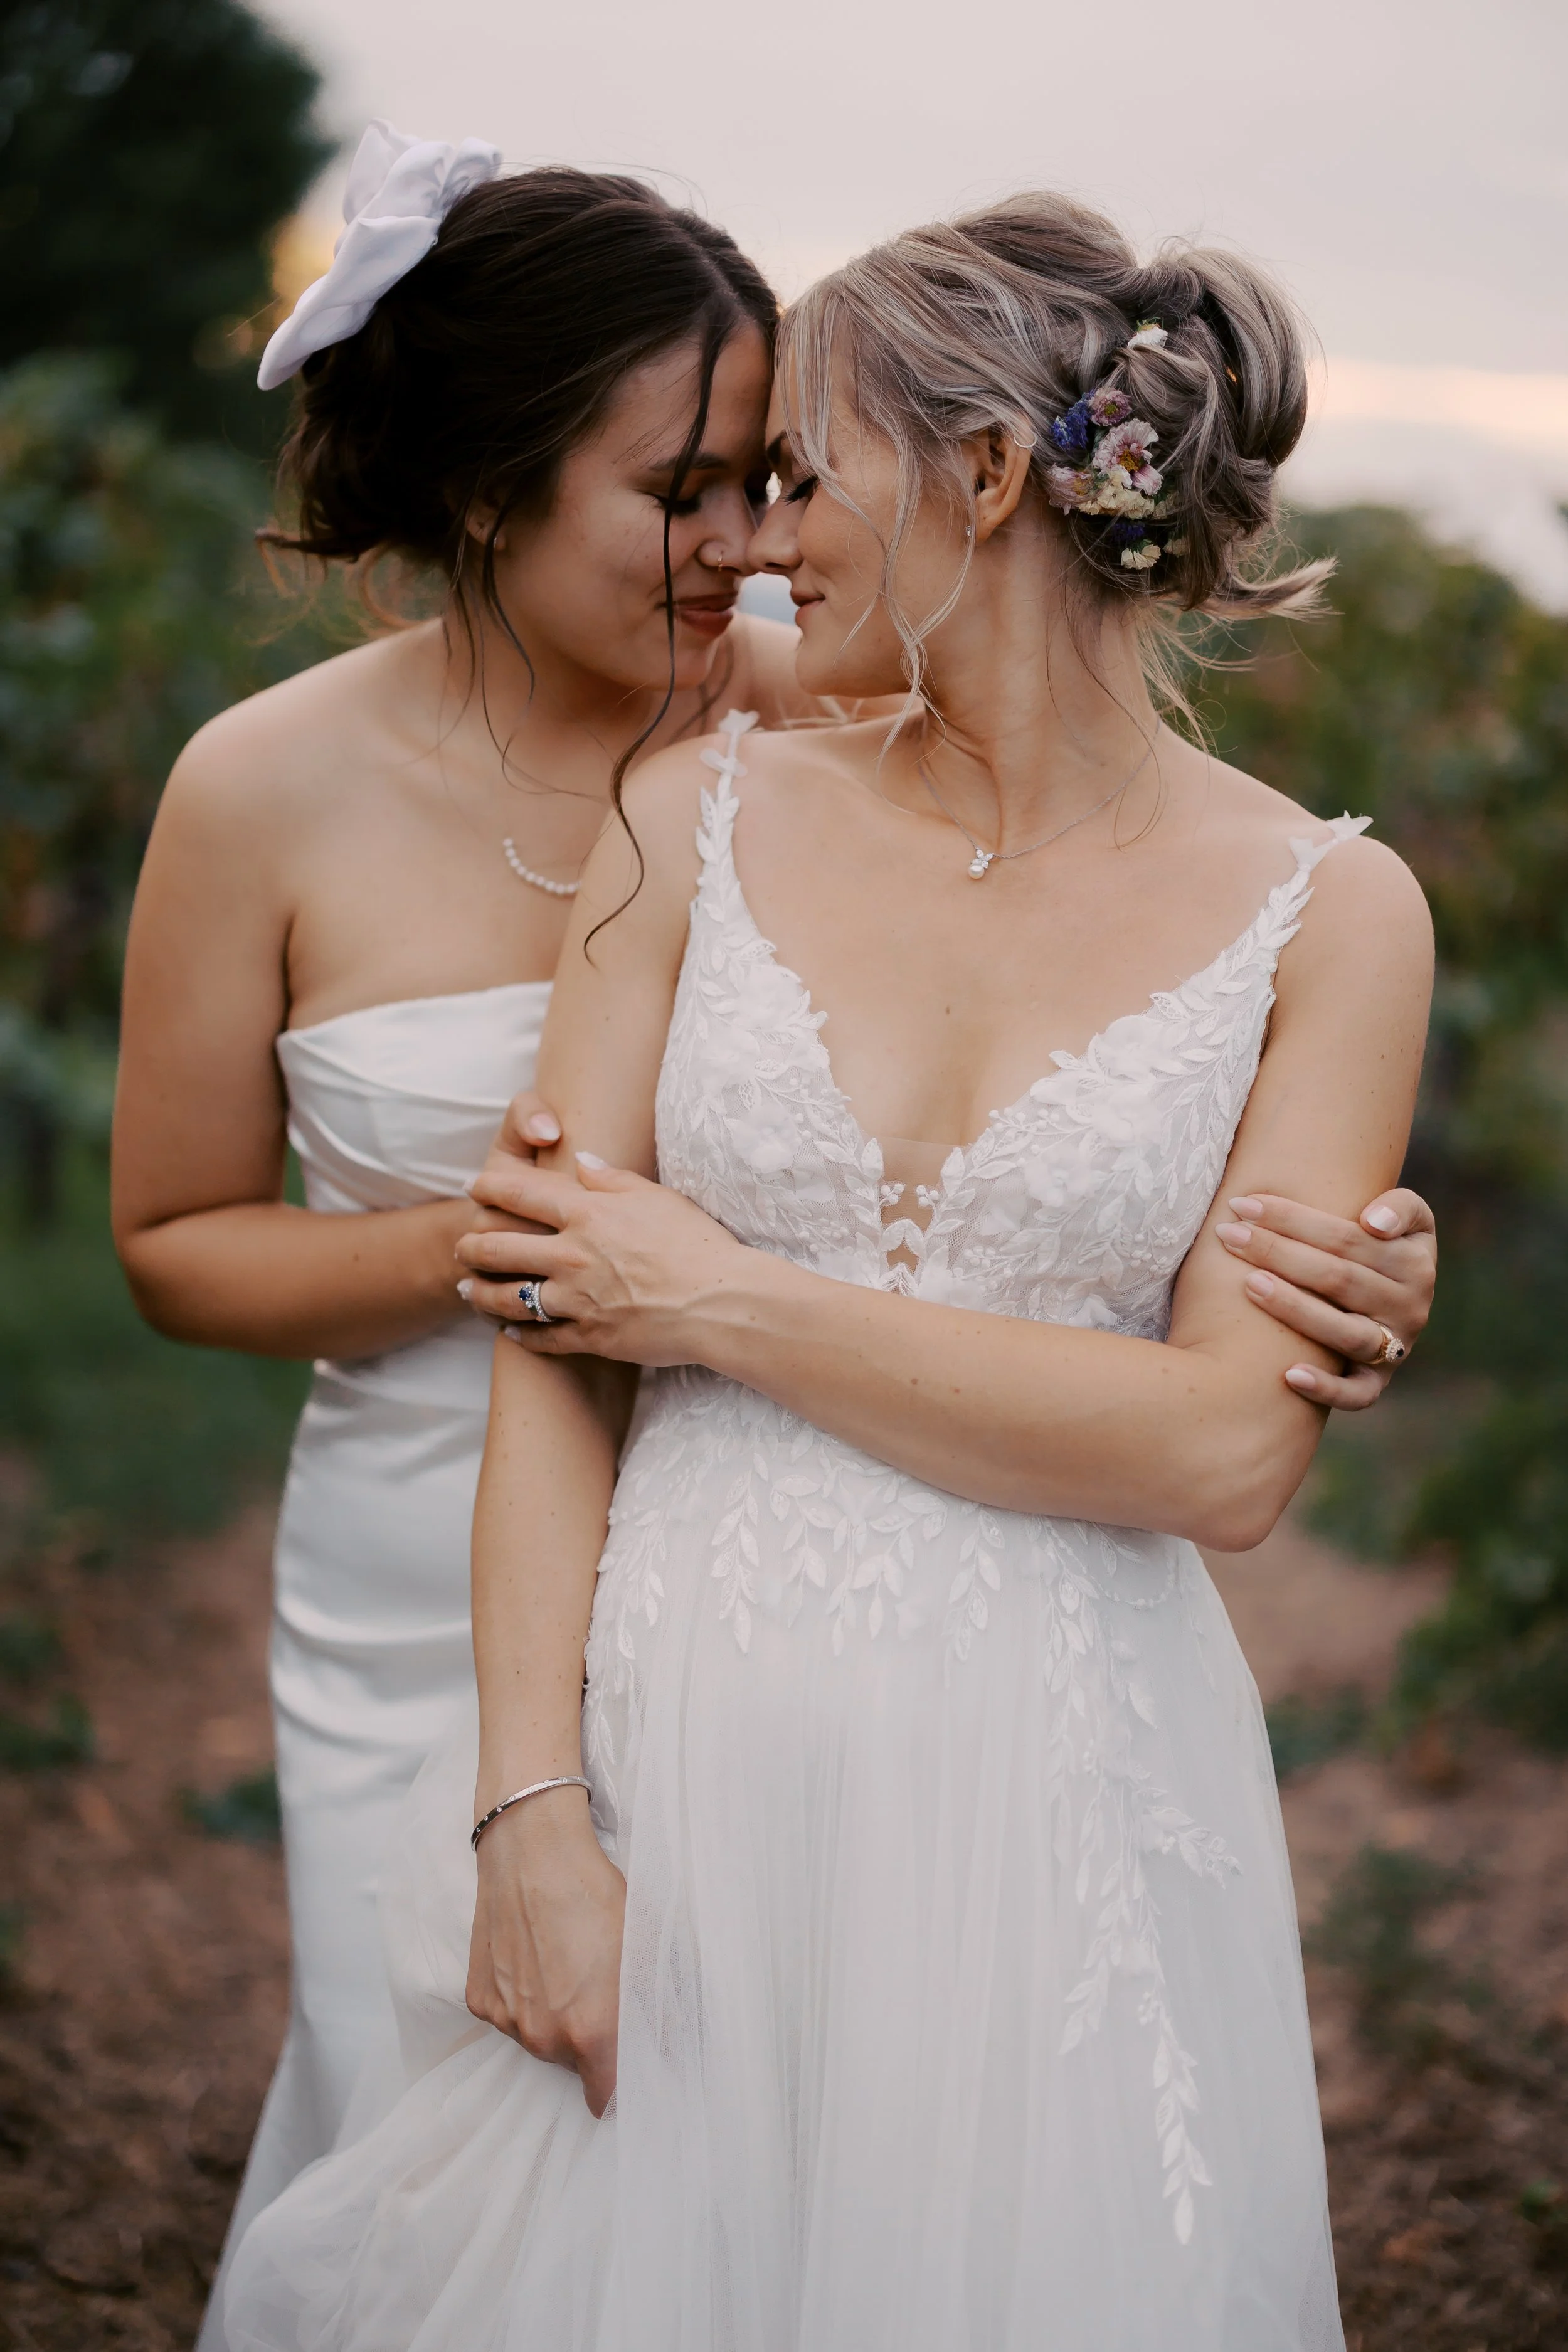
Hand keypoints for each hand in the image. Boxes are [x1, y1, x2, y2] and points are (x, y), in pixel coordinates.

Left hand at [457, 1154, 746, 1365]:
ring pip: (509, 1298)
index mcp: (586, 1213)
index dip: (490, 1188)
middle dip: (471, 1246)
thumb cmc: (696, 1243)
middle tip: (461, 1246)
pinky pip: (541, 1339)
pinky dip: (520, 1337)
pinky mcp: (588, 1337)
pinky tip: (508, 1335)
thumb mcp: (657, 1197)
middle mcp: (571, 1255)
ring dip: (482, 1293)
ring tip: (467, 1290)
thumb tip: (581, 1163)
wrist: (718, 1301)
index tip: (472, 1188)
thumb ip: (612, 1180)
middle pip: (499, 1248)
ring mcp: (575, 1300)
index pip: (521, 1193)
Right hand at [466, 1789, 624, 2116]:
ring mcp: (507, 2021)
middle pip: (572, 2064)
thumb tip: (667, 2038)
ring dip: (553, 2016)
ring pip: (539, 2038)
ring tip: (563, 1964)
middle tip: (597, 1990)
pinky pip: (509, 2015)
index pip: (606, 2099)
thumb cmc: (595, 1894)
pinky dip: (521, 1997)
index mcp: (592, 2033)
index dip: (619, 2086)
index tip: (625, 2063)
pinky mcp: (478, 2000)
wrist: (533, 1851)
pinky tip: (532, 1955)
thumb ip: (655, 2006)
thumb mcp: (643, 1948)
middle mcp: (544, 2038)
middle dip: (588, 2039)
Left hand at [1214, 1187, 1435, 1410]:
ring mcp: (1395, 1349)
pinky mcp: (1377, 1383)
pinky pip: (1357, 1395)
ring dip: (1295, 1309)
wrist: (1401, 1299)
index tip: (1244, 1206)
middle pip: (1337, 1278)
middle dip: (1278, 1253)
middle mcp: (1409, 1307)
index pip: (1347, 1238)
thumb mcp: (1410, 1219)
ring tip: (1248, 1284)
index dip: (1294, 1219)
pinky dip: (1326, 1388)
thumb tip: (1373, 1223)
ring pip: (1343, 1332)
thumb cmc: (1384, 1246)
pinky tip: (1289, 1375)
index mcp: (1415, 1262)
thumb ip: (1400, 1207)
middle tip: (1228, 1235)